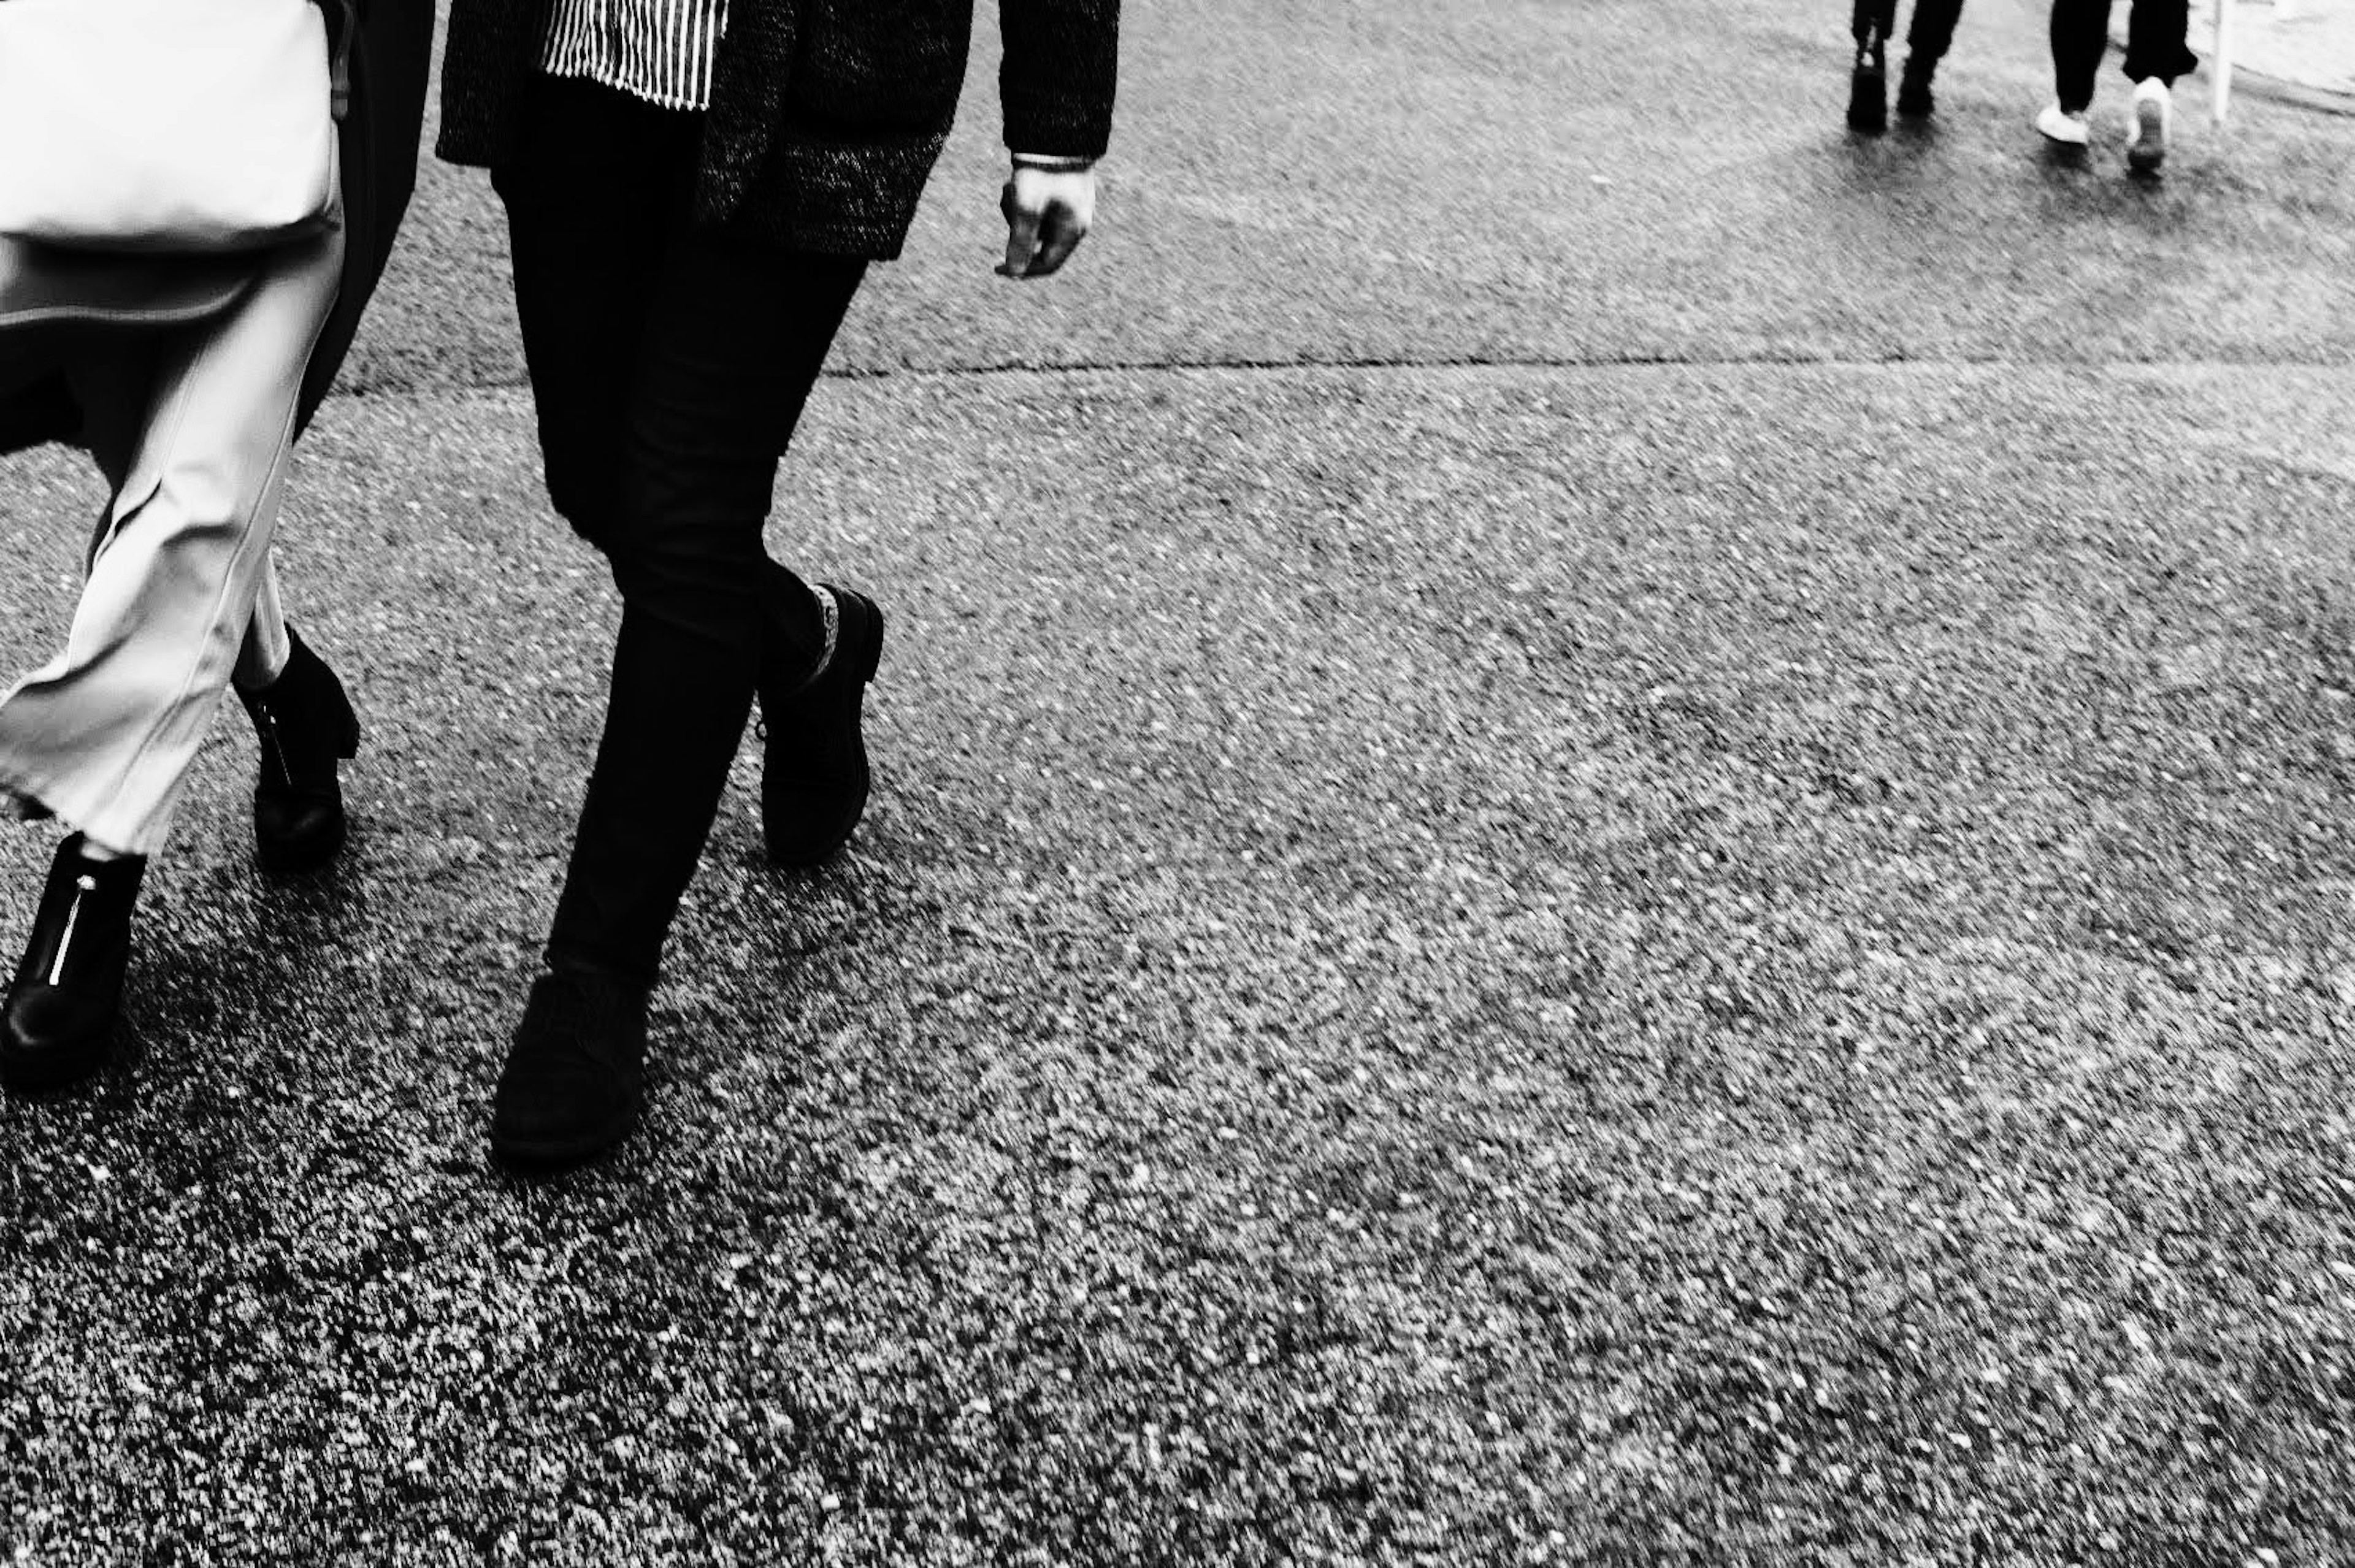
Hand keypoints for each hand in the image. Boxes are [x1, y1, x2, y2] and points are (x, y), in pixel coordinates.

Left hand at [998, 161, 1095, 278]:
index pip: (1048, 265)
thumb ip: (1020, 242)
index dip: (1021, 270)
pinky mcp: (1064, 190)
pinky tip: (1017, 178)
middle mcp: (1077, 221)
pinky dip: (1024, 197)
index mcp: (1073, 230)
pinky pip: (1040, 205)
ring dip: (1018, 210)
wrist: (1057, 128)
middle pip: (1039, 242)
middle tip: (1008, 202)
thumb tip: (1013, 272)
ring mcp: (1072, 205)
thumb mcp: (1026, 208)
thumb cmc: (1043, 170)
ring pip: (1037, 222)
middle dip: (1017, 228)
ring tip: (1012, 185)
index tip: (996, 267)